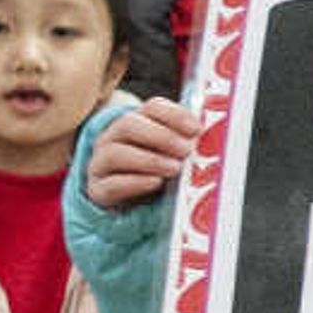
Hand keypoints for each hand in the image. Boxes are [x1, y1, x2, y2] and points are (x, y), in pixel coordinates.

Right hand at [81, 97, 203, 207]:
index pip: (151, 107)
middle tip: (186, 149)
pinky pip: (111, 184)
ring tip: (174, 168)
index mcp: (135, 123)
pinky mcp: (98, 190)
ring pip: (116, 153)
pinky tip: (155, 182)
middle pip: (129, 125)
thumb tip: (215, 142)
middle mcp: (112, 138)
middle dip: (161, 136)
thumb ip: (187, 145)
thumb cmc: (157, 174)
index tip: (196, 129)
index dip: (174, 115)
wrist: (129, 205)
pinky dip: (134, 182)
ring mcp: (100, 163)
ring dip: (149, 159)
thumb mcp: (172, 156)